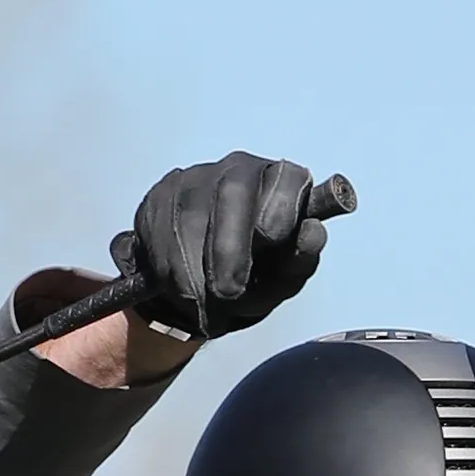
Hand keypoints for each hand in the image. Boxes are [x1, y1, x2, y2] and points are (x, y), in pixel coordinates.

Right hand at [113, 157, 334, 341]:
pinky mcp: (161, 196)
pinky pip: (161, 231)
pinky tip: (181, 289)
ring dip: (198, 270)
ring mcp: (196, 178)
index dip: (281, 205)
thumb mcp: (279, 280)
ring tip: (205, 305)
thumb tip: (312, 234)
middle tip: (229, 292)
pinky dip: (172, 270)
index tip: (272, 238)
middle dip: (231, 245)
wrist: (196, 292)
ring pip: (192, 215)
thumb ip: (298, 262)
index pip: (287, 178)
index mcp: (280, 183)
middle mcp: (240, 170)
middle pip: (234, 189)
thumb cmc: (250, 280)